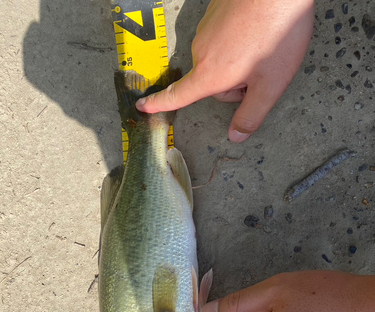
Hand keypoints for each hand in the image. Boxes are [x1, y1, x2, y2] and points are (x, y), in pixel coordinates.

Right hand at [136, 0, 313, 141]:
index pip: (179, 95)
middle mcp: (201, 51)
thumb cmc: (277, 34)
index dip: (159, 103)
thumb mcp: (270, 85)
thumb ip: (251, 115)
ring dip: (236, 60)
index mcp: (210, 73)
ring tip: (261, 48)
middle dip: (233, 82)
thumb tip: (236, 135)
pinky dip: (236, 40)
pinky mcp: (213, 13)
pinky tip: (255, 33)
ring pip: (217, 58)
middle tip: (259, 71)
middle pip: (211, 80)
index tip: (142, 107)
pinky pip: (221, 38)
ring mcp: (206, 29)